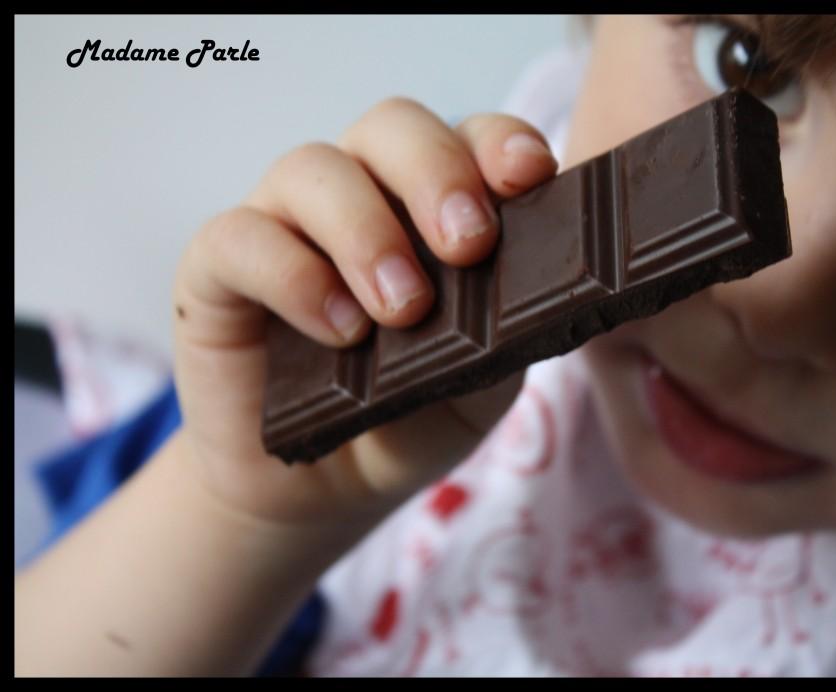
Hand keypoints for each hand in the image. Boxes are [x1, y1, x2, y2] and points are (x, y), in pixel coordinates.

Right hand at [172, 98, 557, 528]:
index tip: (529, 176)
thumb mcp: (482, 378)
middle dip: (436, 173)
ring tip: (403, 310)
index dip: (499, 141)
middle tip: (468, 245)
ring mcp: (283, 222)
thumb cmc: (411, 417)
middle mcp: (359, 194)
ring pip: (313, 168)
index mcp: (431, 204)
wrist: (326, 490)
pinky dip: (294, 276)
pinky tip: (339, 331)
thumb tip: (536, 280)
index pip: (468, 137)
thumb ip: (507, 323)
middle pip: (391, 127)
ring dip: (366, 232)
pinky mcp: (218, 269)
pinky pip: (240, 238)